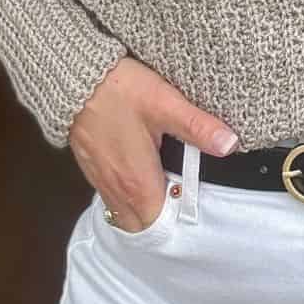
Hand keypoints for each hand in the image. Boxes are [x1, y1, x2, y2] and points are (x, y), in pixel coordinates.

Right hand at [68, 58, 238, 233]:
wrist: (73, 77)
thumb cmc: (118, 91)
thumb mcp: (163, 103)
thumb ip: (197, 126)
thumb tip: (230, 144)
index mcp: (137, 183)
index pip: (160, 227)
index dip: (180, 223)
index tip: (198, 208)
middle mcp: (117, 190)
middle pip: (143, 226)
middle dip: (164, 221)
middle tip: (187, 198)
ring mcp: (101, 181)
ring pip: (126, 215)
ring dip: (147, 210)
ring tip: (171, 188)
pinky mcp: (92, 169)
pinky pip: (114, 199)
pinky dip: (131, 198)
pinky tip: (147, 175)